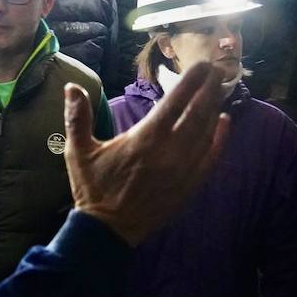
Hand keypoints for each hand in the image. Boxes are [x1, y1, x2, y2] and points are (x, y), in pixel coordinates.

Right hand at [63, 63, 230, 245]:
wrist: (108, 231)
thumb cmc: (93, 187)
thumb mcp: (78, 151)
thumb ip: (77, 117)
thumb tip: (72, 87)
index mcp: (145, 138)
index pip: (176, 101)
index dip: (191, 80)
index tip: (202, 65)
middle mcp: (171, 150)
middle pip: (198, 112)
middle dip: (209, 88)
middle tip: (216, 70)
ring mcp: (184, 169)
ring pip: (207, 132)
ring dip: (215, 107)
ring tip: (219, 89)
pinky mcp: (190, 185)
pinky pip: (211, 156)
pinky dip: (220, 138)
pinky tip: (224, 122)